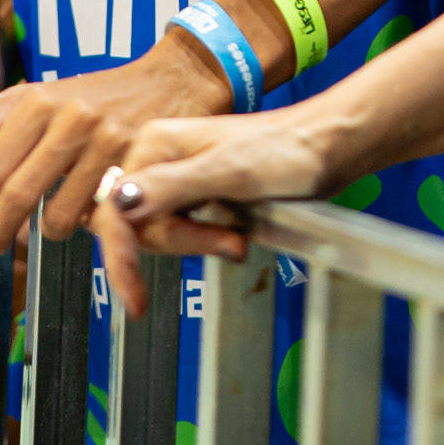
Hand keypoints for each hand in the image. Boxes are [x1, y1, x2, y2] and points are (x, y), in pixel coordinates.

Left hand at [0, 36, 234, 251]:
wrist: (174, 80)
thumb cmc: (99, 95)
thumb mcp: (42, 97)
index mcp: (41, 101)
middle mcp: (73, 119)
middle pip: (17, 195)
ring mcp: (109, 144)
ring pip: (58, 217)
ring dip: (46, 232)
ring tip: (46, 224)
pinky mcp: (141, 170)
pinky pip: (98, 222)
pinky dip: (85, 229)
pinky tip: (83, 222)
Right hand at [90, 107, 345, 311]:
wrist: (326, 147)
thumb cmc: (287, 150)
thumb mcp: (229, 170)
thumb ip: (171, 186)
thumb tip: (119, 203)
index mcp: (155, 144)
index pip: (117, 212)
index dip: (120, 258)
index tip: (134, 300)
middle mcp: (159, 158)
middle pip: (137, 225)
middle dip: (180, 243)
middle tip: (228, 243)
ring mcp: (178, 176)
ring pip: (160, 231)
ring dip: (197, 244)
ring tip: (238, 239)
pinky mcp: (197, 193)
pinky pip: (181, 230)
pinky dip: (204, 242)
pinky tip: (234, 236)